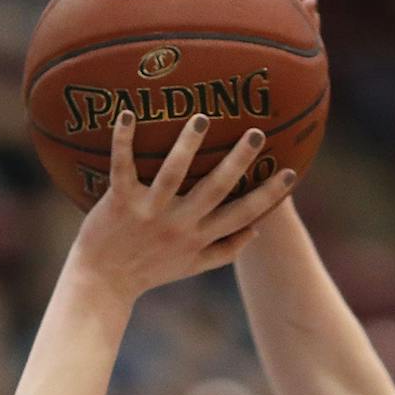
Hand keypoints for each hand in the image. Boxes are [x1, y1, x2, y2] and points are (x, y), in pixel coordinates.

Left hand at [68, 111, 297, 302]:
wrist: (102, 282)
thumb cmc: (149, 270)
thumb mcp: (192, 266)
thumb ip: (226, 250)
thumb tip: (256, 230)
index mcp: (199, 237)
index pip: (243, 214)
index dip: (269, 196)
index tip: (292, 173)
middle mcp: (178, 224)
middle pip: (215, 189)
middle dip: (238, 161)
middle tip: (257, 132)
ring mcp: (149, 212)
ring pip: (172, 174)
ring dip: (187, 145)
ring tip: (202, 118)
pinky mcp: (119, 202)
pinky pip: (122, 167)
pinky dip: (123, 140)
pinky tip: (129, 112)